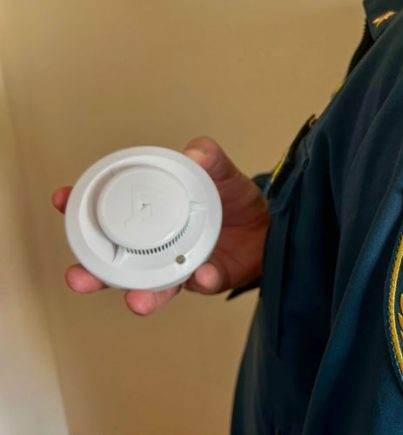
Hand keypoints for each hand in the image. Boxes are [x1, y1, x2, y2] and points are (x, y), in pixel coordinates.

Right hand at [52, 137, 268, 314]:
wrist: (271, 225)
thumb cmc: (234, 199)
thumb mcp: (221, 172)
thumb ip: (208, 158)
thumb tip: (194, 152)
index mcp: (151, 217)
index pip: (107, 215)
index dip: (80, 209)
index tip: (62, 199)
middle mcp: (158, 248)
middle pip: (117, 267)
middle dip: (94, 274)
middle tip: (79, 277)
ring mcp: (181, 267)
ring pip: (154, 289)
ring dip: (142, 297)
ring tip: (137, 300)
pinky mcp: (211, 280)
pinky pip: (204, 284)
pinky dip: (203, 280)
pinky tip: (203, 275)